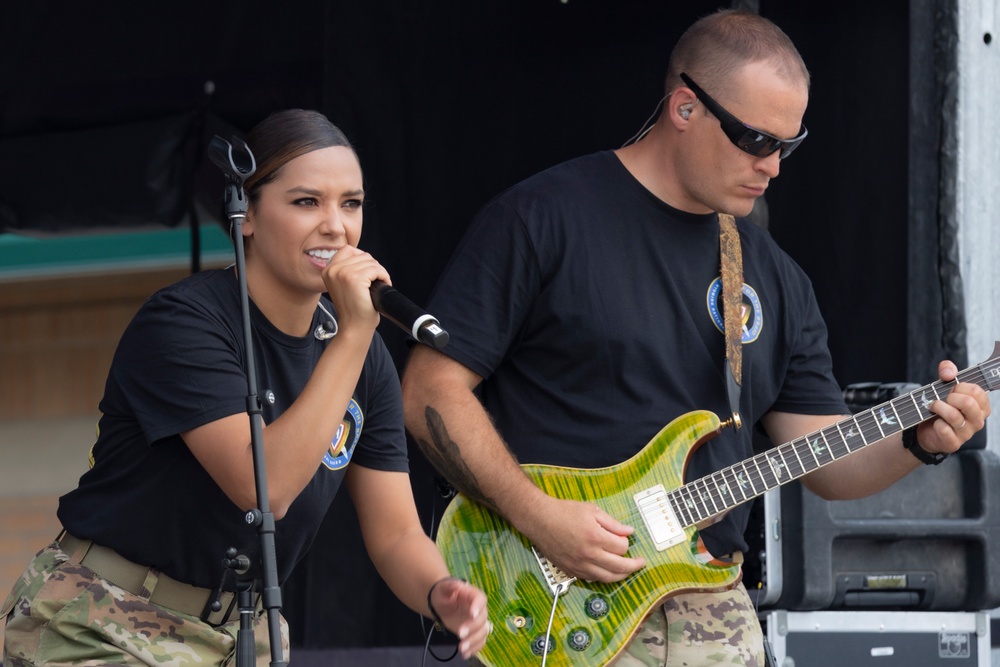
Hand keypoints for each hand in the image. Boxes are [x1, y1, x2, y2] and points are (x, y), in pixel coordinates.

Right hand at [321, 246, 388, 327]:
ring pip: (371, 262)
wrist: (354, 327)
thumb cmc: (353, 309)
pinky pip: (377, 269)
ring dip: (379, 272)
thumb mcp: (343, 285)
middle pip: (362, 255)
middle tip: (375, 281)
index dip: (362, 258)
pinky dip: (384, 276)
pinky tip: (383, 285)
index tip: (368, 273)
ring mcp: (343, 273)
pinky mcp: (355, 279)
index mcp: (328, 270)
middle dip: (373, 267)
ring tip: (378, 285)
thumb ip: (347, 269)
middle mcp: (333, 270)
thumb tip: (363, 257)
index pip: (348, 249)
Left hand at [428, 576, 489, 658]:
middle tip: (460, 634)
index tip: (472, 614)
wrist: (441, 602)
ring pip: (482, 632)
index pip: (481, 599)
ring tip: (461, 648)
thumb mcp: (444, 587)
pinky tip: (465, 654)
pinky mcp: (474, 632)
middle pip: (482, 619)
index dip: (478, 607)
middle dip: (472, 628)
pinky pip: (479, 641)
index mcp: (473, 595)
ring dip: (474, 641)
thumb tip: (458, 585)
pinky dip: (474, 649)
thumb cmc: (444, 592)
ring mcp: (477, 622)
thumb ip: (451, 586)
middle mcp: (479, 609)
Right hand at [519, 496, 645, 582]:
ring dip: (621, 575)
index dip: (626, 542)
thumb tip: (629, 532)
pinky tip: (607, 571)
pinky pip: (592, 579)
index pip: (622, 547)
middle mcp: (588, 554)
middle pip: (619, 567)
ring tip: (627, 571)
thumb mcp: (591, 511)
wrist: (539, 519)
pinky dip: (603, 577)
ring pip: (607, 578)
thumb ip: (612, 523)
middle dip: (634, 565)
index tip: (625, 538)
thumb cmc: (563, 511)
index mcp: (595, 537)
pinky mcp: (571, 570)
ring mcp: (579, 565)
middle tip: (640, 562)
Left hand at [916, 360, 991, 454]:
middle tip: (943, 399)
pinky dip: (935, 423)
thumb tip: (948, 372)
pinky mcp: (954, 443)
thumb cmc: (942, 407)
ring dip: (938, 407)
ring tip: (933, 407)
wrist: (928, 430)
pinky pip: (944, 429)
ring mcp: (967, 433)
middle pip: (968, 403)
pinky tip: (935, 422)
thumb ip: (948, 372)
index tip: (952, 389)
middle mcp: (978, 420)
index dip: (960, 387)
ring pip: (954, 416)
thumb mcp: (945, 386)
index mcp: (981, 406)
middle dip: (950, 397)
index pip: (977, 391)